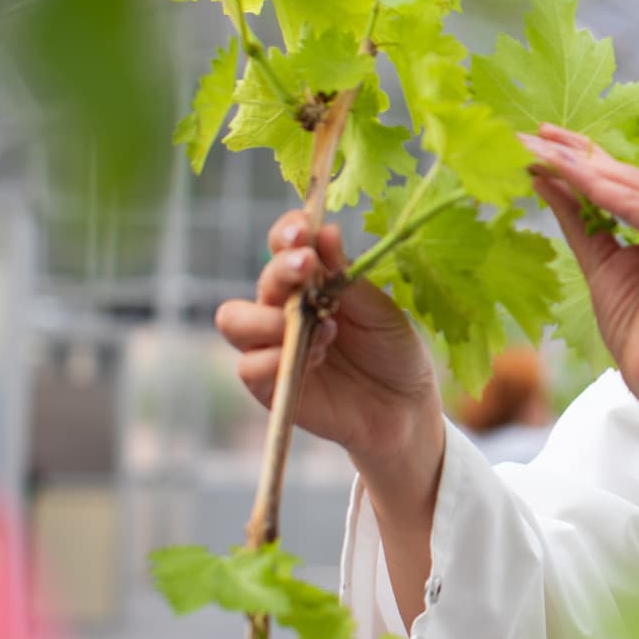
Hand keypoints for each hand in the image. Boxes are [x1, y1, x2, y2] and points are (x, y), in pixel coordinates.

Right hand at [215, 211, 442, 472]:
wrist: (404, 408)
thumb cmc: (393, 351)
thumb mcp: (381, 311)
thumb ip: (348, 278)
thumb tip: (327, 232)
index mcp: (312, 282)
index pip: (285, 246)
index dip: (287, 232)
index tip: (303, 230)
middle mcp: (284, 308)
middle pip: (261, 280)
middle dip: (280, 270)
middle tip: (307, 267)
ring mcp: (272, 346)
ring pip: (234, 320)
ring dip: (270, 318)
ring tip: (323, 328)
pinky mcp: (268, 385)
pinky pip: (248, 366)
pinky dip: (276, 358)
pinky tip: (316, 358)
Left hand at [523, 124, 638, 429]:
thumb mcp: (600, 262)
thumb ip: (579, 219)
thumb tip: (545, 177)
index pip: (629, 182)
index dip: (585, 158)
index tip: (540, 138)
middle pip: (629, 178)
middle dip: (576, 155)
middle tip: (529, 135)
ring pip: (632, 188)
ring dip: (581, 167)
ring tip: (538, 148)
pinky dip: (601, 192)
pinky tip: (568, 175)